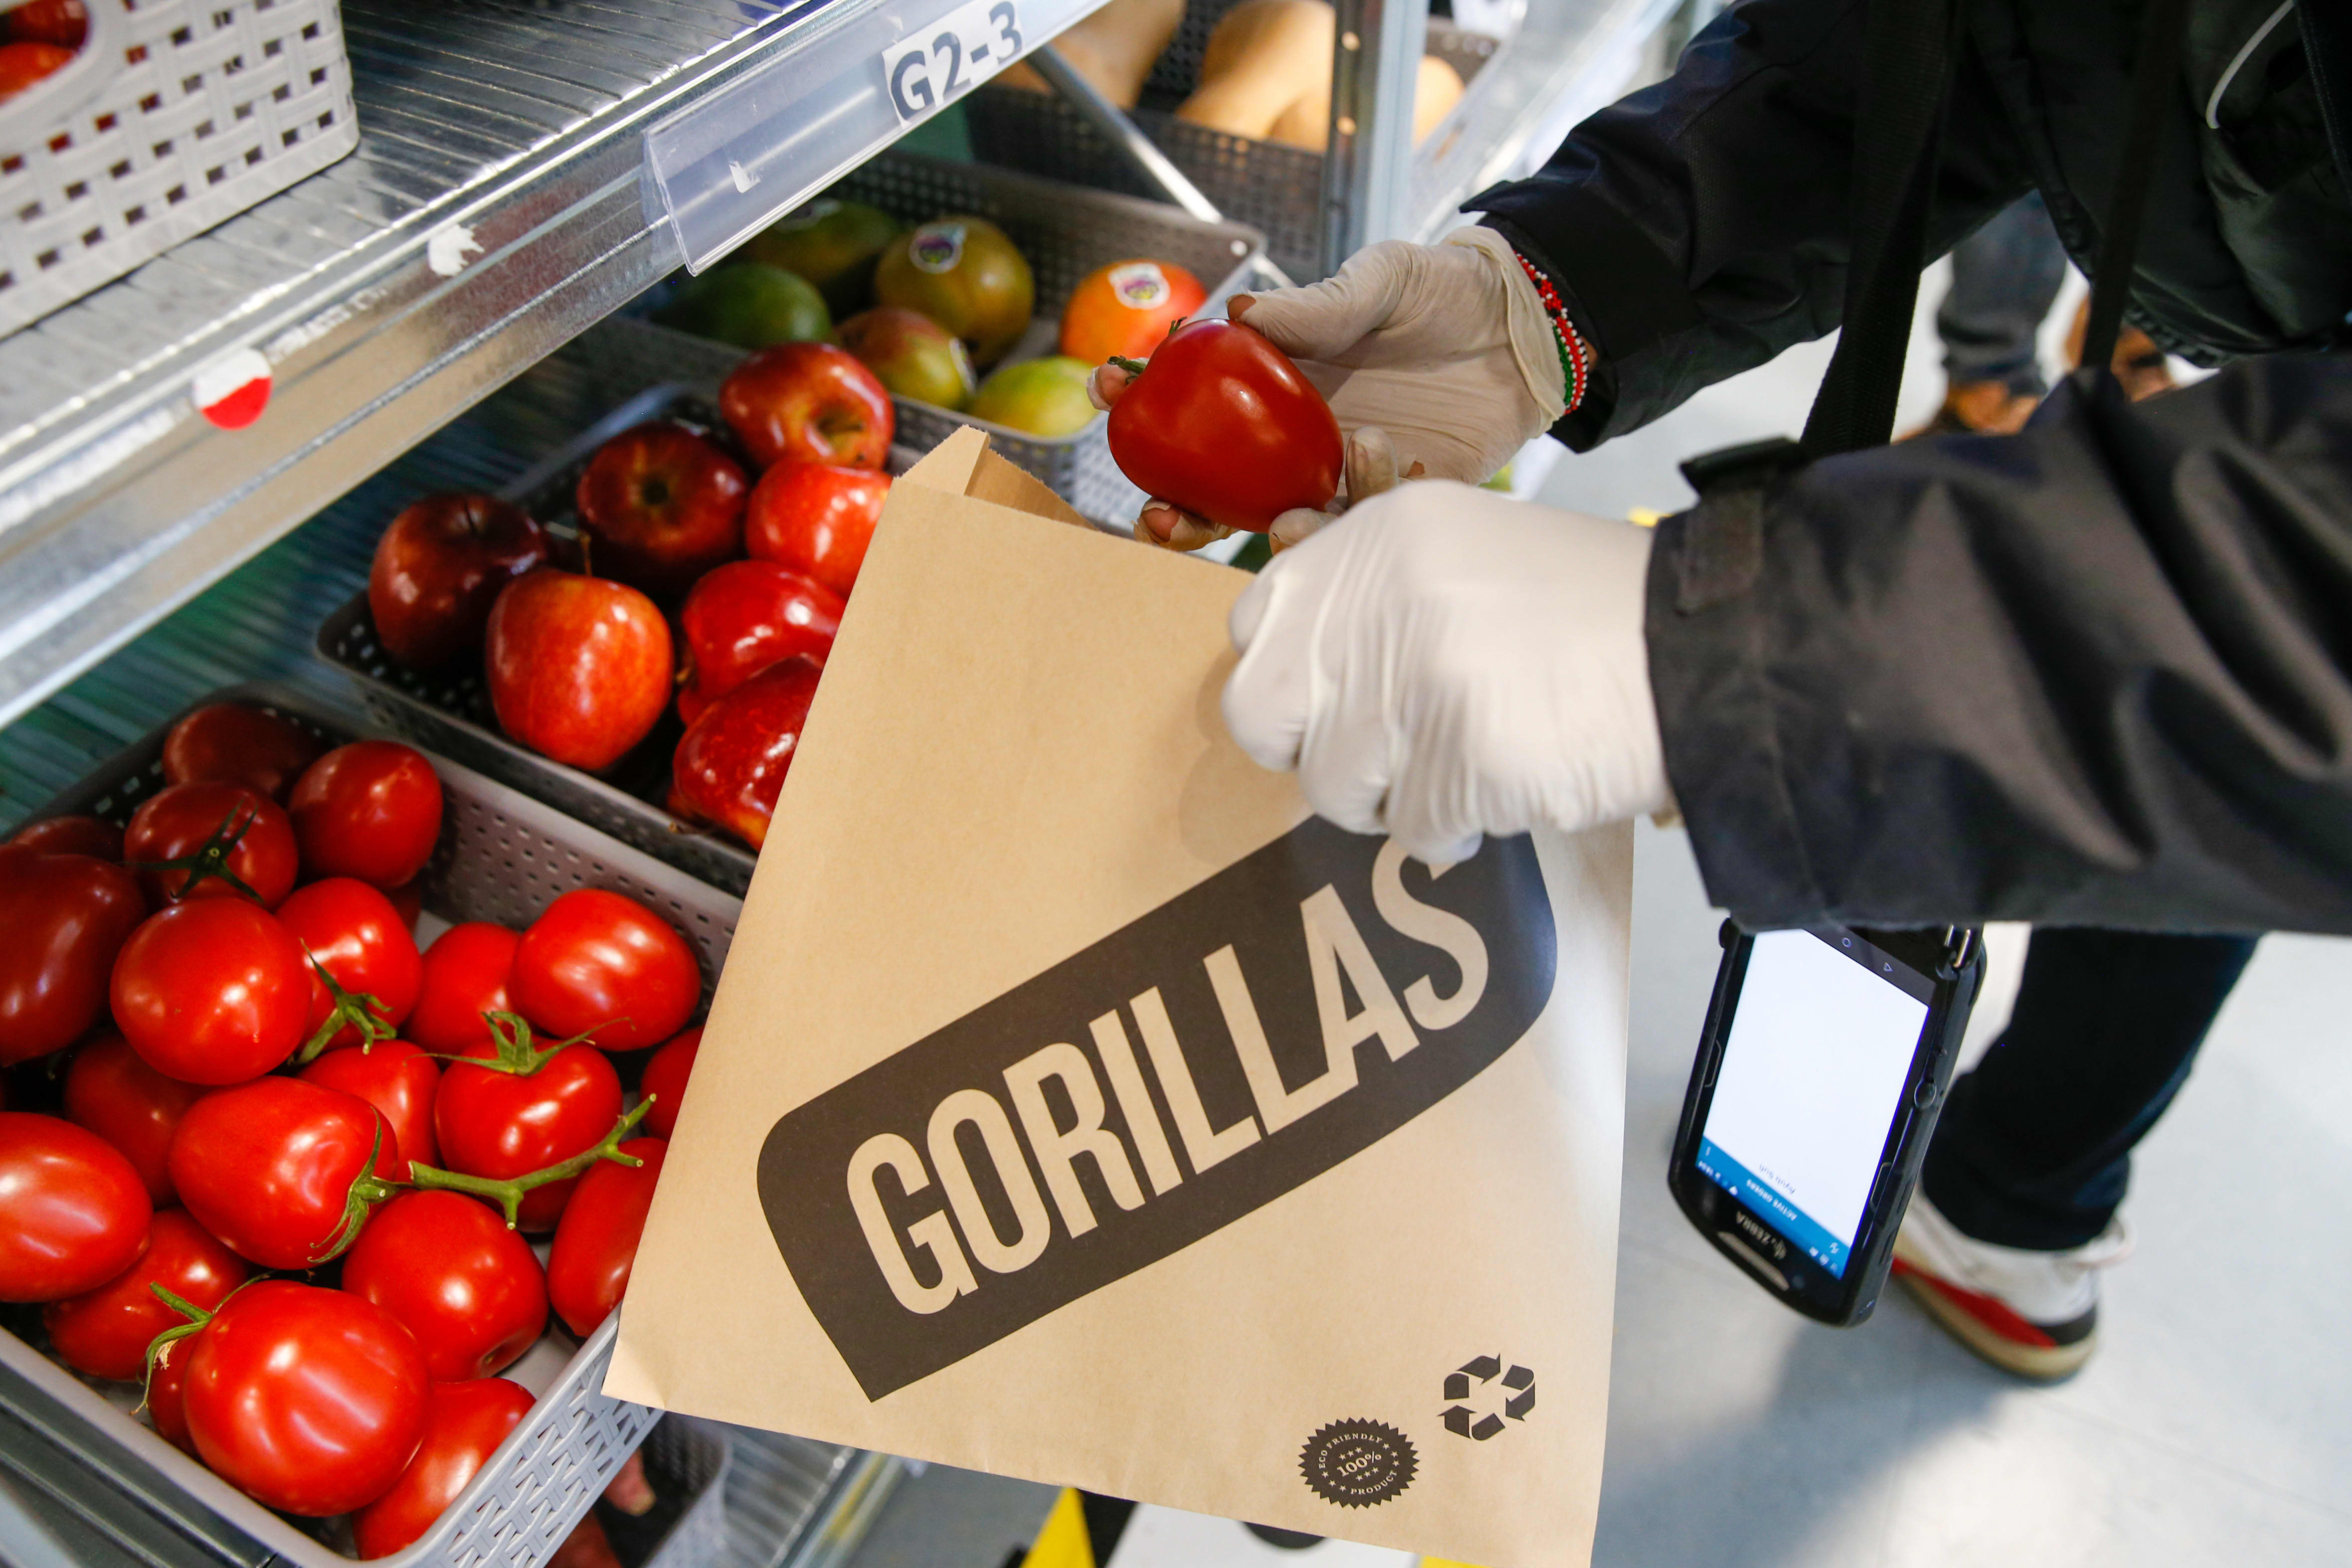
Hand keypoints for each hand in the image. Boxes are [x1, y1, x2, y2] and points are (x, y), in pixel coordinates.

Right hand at [1091, 227, 1566, 550]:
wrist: (1527, 330)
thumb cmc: (1444, 291)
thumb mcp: (1384, 279)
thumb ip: (1322, 304)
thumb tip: (1244, 314)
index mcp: (1272, 381)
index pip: (1189, 399)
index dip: (1142, 399)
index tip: (1108, 388)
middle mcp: (1293, 438)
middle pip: (1215, 489)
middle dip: (1176, 511)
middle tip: (1157, 516)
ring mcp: (1340, 473)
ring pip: (1280, 523)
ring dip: (1267, 535)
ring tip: (1283, 524)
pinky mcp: (1395, 500)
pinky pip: (1365, 523)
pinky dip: (1365, 510)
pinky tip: (1386, 465)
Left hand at [1221, 480, 1667, 862]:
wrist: (1707, 651)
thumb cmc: (1594, 619)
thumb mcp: (1467, 559)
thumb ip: (1379, 604)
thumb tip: (1315, 683)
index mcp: (1379, 538)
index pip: (1255, 622)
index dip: (1292, 677)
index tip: (1334, 700)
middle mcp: (1378, 598)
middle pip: (1260, 712)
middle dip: (1313, 751)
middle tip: (1379, 759)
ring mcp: (1413, 679)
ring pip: (1332, 786)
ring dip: (1397, 797)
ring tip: (1471, 763)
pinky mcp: (1456, 757)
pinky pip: (1413, 830)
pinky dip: (1459, 826)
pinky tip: (1512, 782)